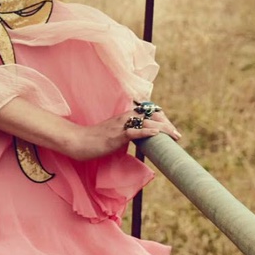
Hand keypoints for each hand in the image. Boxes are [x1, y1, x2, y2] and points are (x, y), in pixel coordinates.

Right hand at [62, 107, 180, 161]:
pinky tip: (155, 133)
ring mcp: (120, 126)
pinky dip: (145, 132)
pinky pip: (133, 132)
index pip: (148, 112)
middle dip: (166, 124)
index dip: (162, 119)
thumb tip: (141, 141)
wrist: (78, 141)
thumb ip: (127, 133)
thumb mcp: (115, 134)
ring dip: (162, 129)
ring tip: (173, 135)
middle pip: (151, 115)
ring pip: (145, 123)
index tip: (171, 130)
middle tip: (177, 135)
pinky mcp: (116, 136)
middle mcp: (125, 117)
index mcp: (125, 116)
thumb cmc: (95, 139)